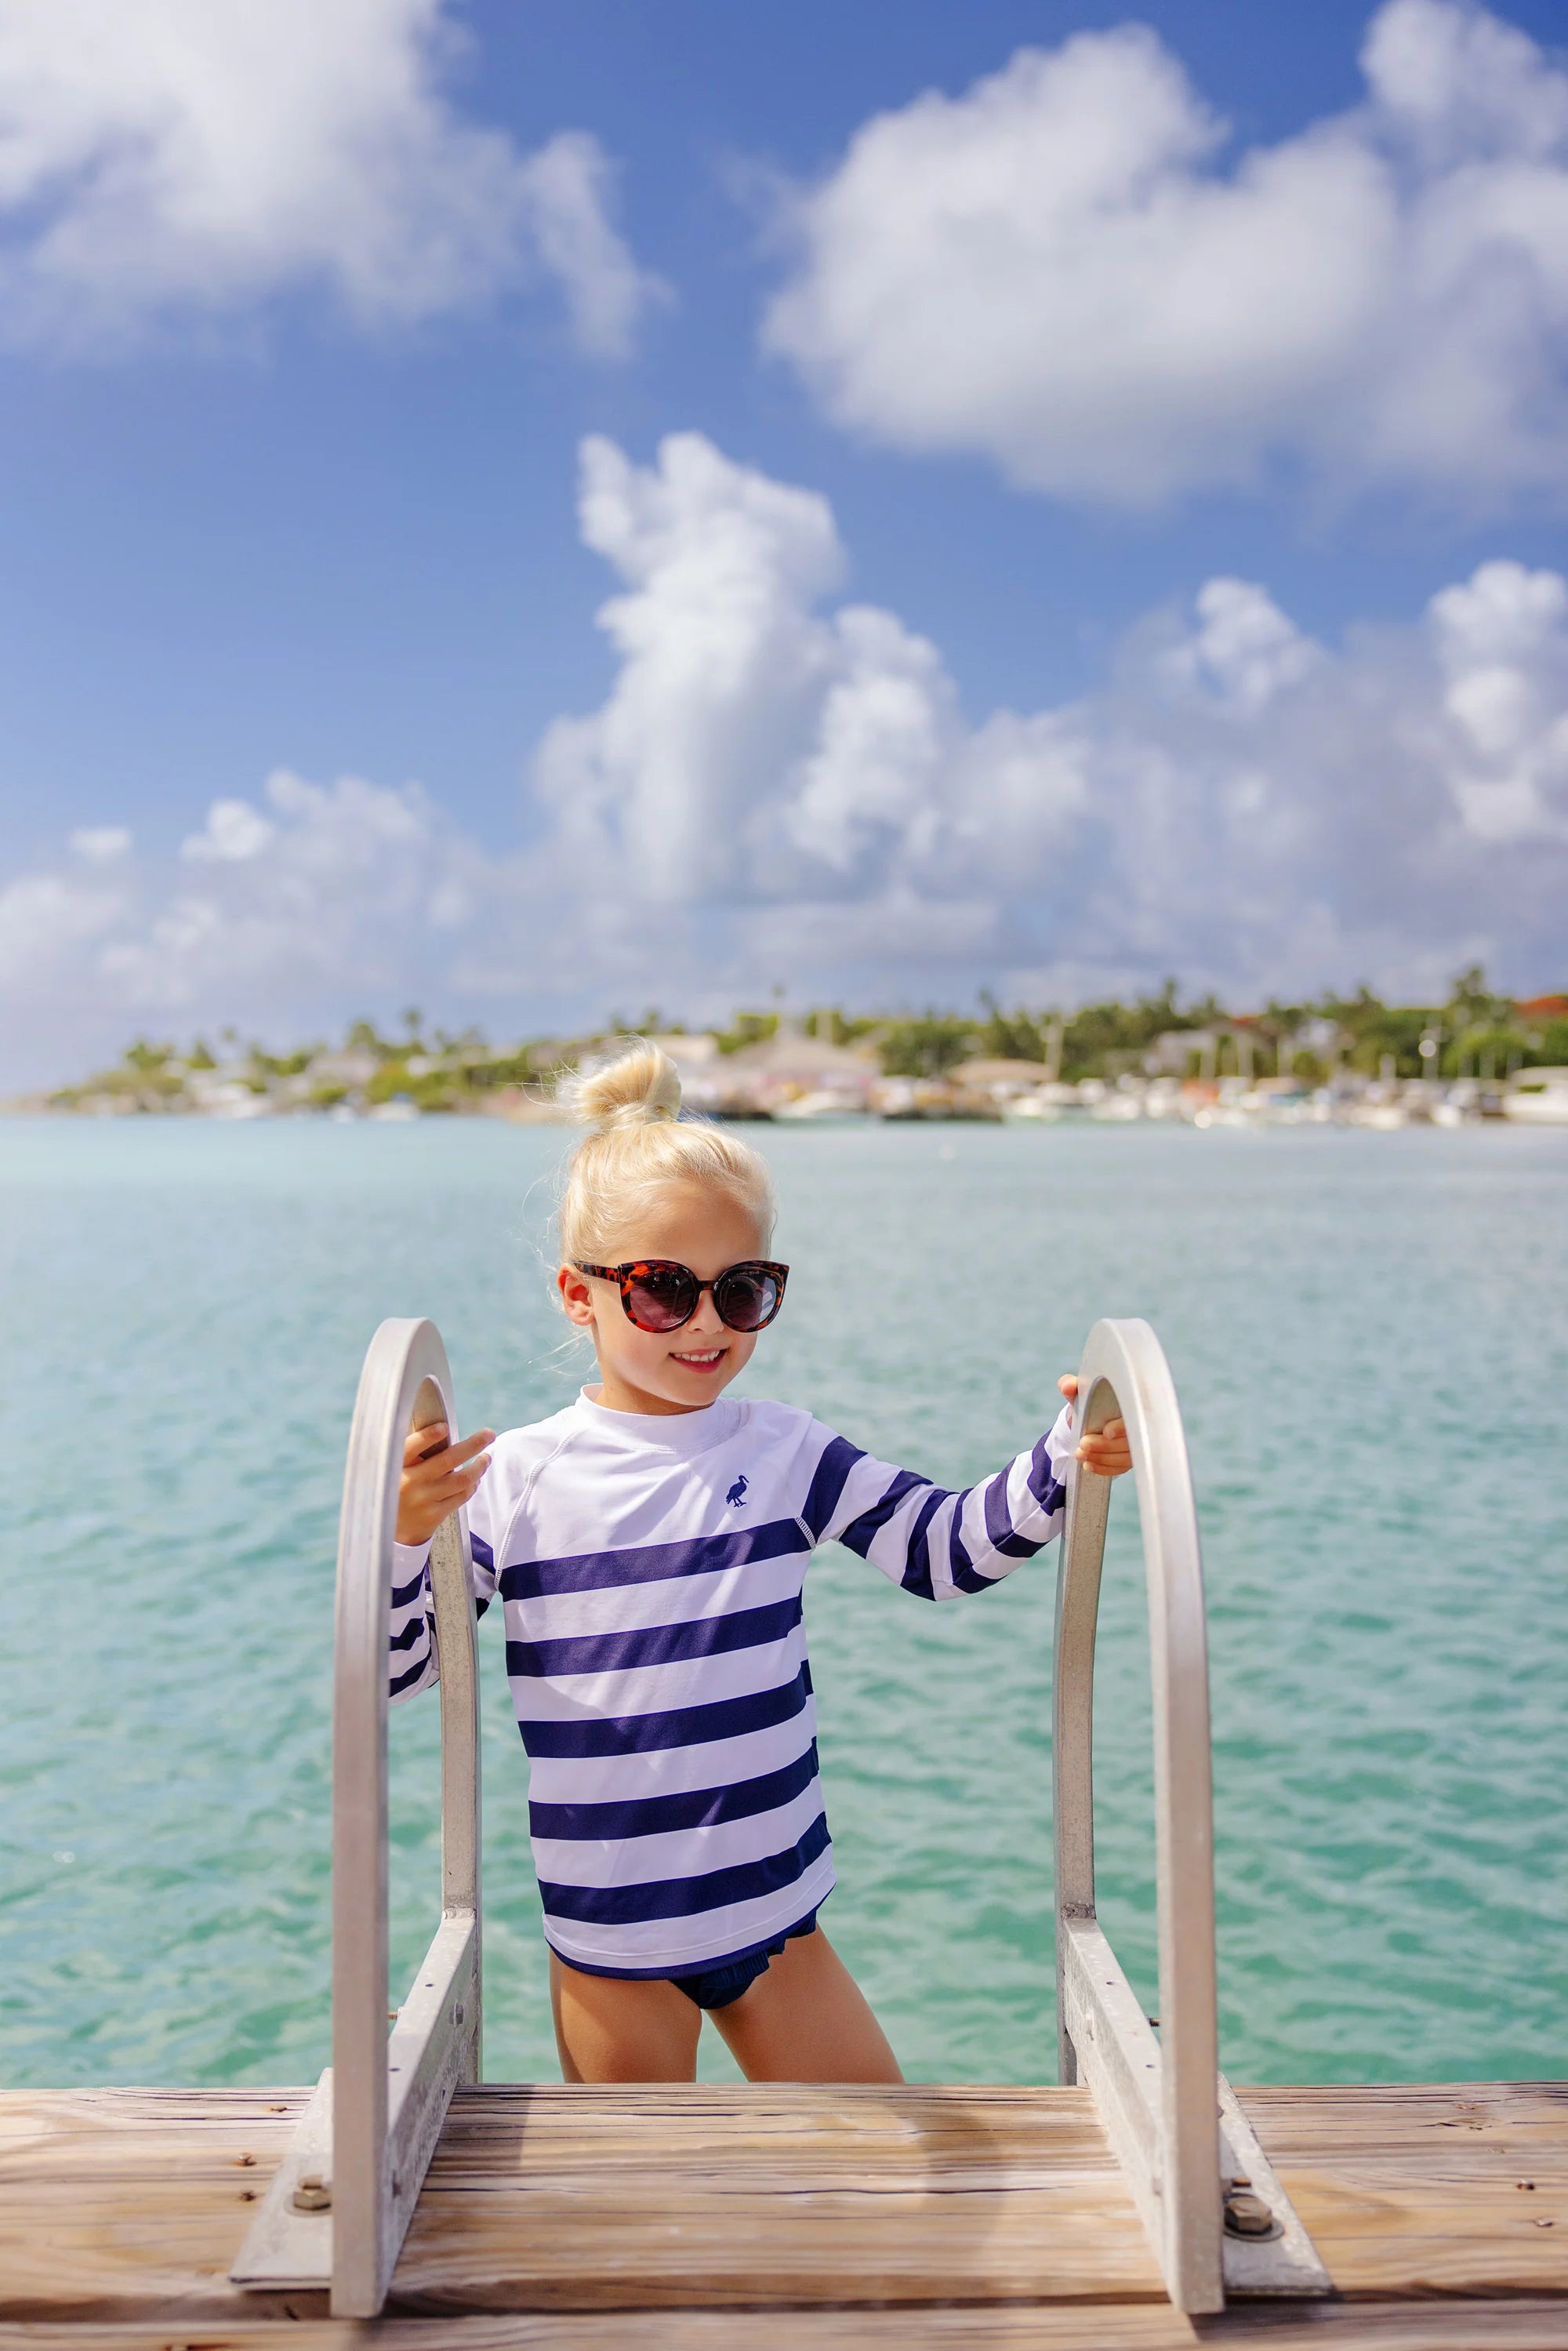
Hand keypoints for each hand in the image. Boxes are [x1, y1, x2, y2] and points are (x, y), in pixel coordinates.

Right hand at [396, 1421, 494, 1546]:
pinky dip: (472, 1485)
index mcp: (397, 1465)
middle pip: (448, 1460)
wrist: (390, 1525)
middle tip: (488, 1434)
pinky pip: (461, 1496)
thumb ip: (413, 1450)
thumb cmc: (398, 1485)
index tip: (444, 1427)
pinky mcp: (434, 1515)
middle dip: (473, 1445)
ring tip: (486, 1458)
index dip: (427, 1437)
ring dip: (479, 1466)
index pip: (410, 1447)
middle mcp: (410, 1482)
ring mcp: (423, 1500)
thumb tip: (443, 1428)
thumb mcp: (396, 1466)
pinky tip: (475, 1479)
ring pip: (462, 1479)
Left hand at [1057, 1375, 1132, 1476]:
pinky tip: (1088, 1465)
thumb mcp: (1079, 1391)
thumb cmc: (1088, 1400)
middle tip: (1083, 1444)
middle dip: (1105, 1446)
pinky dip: (1104, 1468)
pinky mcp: (1130, 1457)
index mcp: (1131, 1403)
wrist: (1090, 1418)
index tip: (1106, 1432)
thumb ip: (1072, 1385)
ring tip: (1080, 1455)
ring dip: (1102, 1458)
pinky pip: (1121, 1468)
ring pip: (1126, 1458)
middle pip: (1130, 1442)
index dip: (1123, 1427)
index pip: (1137, 1417)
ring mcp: (1136, 1443)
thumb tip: (1067, 1386)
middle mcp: (1138, 1424)